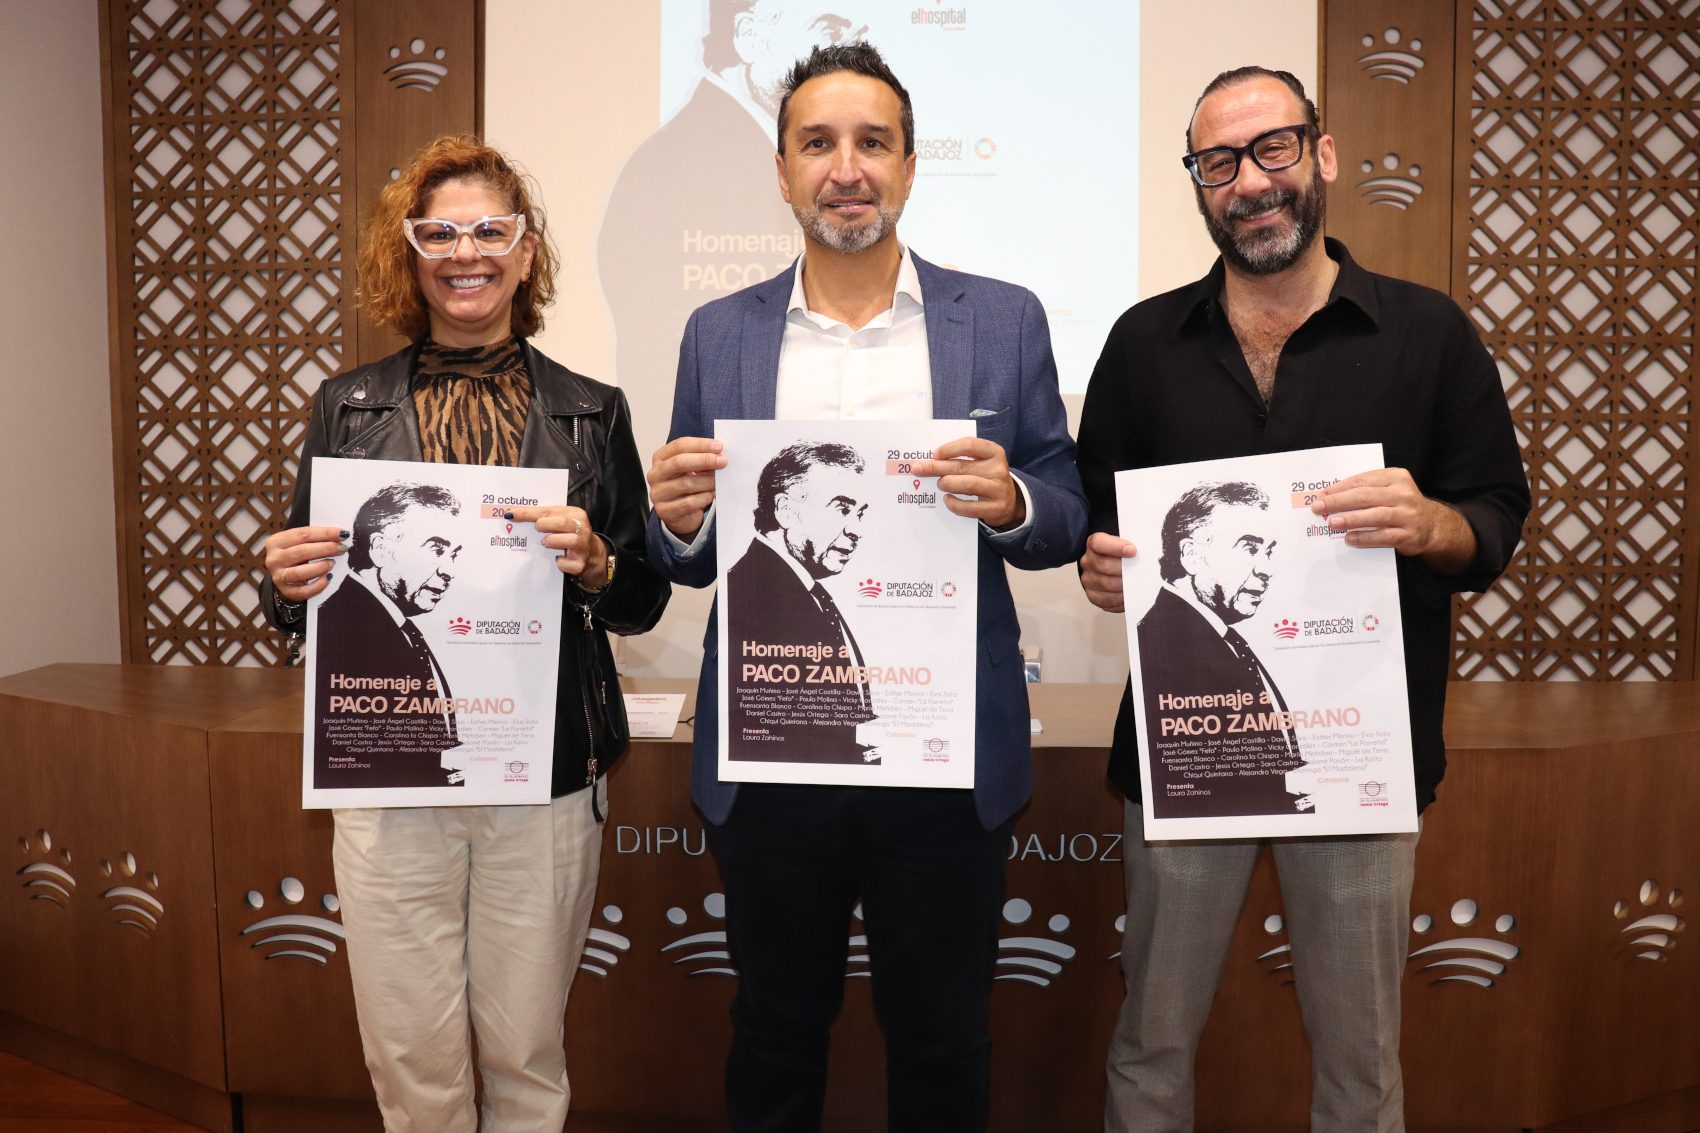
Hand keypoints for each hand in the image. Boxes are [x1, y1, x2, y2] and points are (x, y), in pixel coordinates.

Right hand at [263, 525, 347, 600]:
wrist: (285, 575)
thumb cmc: (296, 554)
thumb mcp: (299, 542)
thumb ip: (314, 537)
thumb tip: (340, 535)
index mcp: (276, 541)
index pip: (303, 534)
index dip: (325, 533)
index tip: (342, 533)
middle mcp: (274, 559)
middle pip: (302, 551)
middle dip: (326, 548)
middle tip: (342, 548)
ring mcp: (278, 576)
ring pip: (301, 572)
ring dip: (321, 566)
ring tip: (332, 563)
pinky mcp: (286, 591)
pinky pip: (304, 591)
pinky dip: (318, 585)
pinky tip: (328, 578)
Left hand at [507, 505, 607, 583]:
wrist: (592, 554)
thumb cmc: (569, 534)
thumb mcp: (561, 521)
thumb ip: (543, 517)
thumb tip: (513, 514)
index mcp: (575, 514)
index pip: (548, 510)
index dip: (528, 513)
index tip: (511, 514)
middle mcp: (582, 528)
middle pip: (562, 523)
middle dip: (544, 526)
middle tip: (538, 530)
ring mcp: (583, 546)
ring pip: (570, 541)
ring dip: (552, 542)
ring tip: (546, 543)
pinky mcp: (580, 563)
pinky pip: (567, 563)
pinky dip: (559, 562)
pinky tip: (557, 559)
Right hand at [648, 437, 725, 539]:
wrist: (680, 514)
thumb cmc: (686, 485)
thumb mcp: (690, 468)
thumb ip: (700, 458)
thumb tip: (719, 454)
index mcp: (660, 458)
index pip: (679, 446)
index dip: (700, 445)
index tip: (719, 447)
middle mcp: (655, 474)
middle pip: (679, 462)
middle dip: (704, 460)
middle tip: (723, 461)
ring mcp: (658, 493)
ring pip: (686, 484)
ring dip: (707, 481)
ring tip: (718, 482)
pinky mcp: (665, 510)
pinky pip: (688, 503)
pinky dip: (703, 498)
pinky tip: (710, 495)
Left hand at [915, 437, 1022, 528]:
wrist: (1008, 502)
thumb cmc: (985, 478)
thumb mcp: (980, 463)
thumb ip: (961, 459)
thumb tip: (928, 461)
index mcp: (994, 452)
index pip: (969, 445)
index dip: (949, 448)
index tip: (934, 454)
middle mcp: (998, 469)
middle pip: (962, 466)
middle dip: (936, 467)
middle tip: (918, 469)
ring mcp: (999, 489)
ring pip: (968, 484)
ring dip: (947, 483)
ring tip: (940, 484)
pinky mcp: (995, 508)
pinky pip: (970, 507)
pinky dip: (954, 503)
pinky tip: (947, 500)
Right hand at [1079, 531, 1135, 612]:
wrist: (1111, 565)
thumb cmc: (1122, 554)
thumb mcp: (1125, 542)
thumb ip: (1132, 544)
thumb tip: (1144, 553)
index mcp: (1094, 543)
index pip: (1099, 543)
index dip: (1116, 547)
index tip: (1133, 551)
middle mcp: (1087, 561)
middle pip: (1104, 566)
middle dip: (1125, 569)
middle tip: (1140, 572)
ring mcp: (1088, 580)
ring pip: (1107, 585)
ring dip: (1124, 586)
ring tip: (1137, 584)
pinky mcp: (1093, 596)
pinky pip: (1107, 601)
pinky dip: (1120, 600)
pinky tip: (1129, 595)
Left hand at [1312, 467, 1475, 571]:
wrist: (1431, 525)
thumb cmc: (1400, 505)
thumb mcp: (1388, 490)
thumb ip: (1365, 490)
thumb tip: (1329, 497)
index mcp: (1396, 477)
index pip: (1362, 480)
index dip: (1339, 488)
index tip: (1320, 495)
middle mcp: (1403, 493)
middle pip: (1366, 496)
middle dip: (1339, 502)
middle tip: (1318, 507)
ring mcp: (1408, 514)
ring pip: (1376, 515)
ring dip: (1351, 519)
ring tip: (1332, 523)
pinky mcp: (1409, 534)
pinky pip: (1384, 536)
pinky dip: (1365, 538)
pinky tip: (1350, 539)